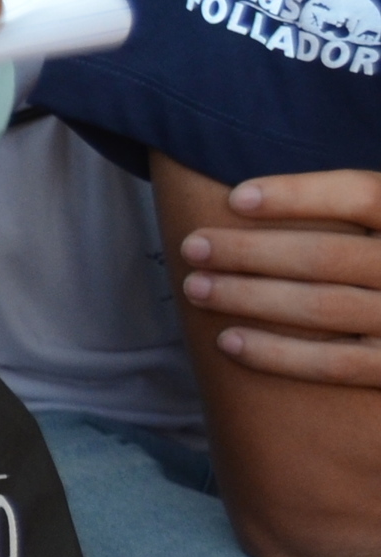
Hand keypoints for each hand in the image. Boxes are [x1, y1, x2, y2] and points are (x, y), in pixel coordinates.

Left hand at [181, 170, 380, 386]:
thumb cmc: (379, 268)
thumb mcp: (375, 231)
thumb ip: (348, 212)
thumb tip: (249, 193)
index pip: (361, 194)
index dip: (298, 194)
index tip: (234, 199)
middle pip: (326, 255)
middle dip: (250, 251)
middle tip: (193, 247)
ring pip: (321, 306)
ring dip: (249, 297)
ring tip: (196, 288)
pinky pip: (333, 363)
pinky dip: (276, 353)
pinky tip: (227, 341)